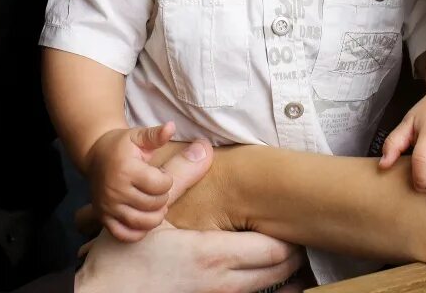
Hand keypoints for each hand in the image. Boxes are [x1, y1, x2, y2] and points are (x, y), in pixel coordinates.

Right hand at [76, 143, 303, 292]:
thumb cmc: (123, 257)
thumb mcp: (151, 212)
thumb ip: (179, 177)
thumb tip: (202, 147)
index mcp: (211, 256)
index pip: (272, 251)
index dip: (292, 237)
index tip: (299, 219)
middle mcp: (220, 283)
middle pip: (277, 273)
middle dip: (294, 255)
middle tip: (302, 231)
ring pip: (264, 289)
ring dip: (280, 272)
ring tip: (289, 250)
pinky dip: (260, 285)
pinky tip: (261, 272)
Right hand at [86, 122, 176, 241]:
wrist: (95, 156)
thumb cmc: (121, 146)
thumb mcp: (138, 136)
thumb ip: (156, 135)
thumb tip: (171, 127)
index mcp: (126, 169)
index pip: (161, 185)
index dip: (166, 180)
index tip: (161, 174)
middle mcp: (115, 190)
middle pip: (154, 204)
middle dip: (162, 197)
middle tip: (157, 189)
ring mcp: (108, 206)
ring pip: (143, 222)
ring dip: (155, 215)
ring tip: (154, 204)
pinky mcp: (103, 218)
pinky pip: (125, 235)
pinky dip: (138, 232)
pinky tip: (143, 220)